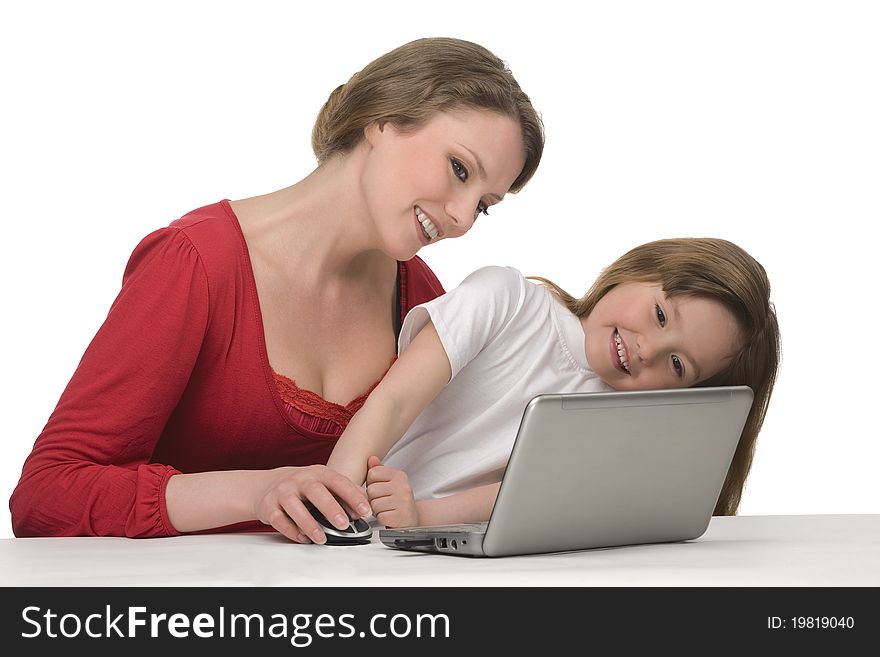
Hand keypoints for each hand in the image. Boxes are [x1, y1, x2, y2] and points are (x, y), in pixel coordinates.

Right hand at [253, 465, 370, 543]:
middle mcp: (300, 480)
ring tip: (321, 538)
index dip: (353, 496)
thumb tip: (363, 509)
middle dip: (331, 509)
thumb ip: (345, 494)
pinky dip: (291, 531)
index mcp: (318, 473)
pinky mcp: (269, 505)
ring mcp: (283, 491)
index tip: (365, 511)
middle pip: (316, 492)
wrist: (269, 484)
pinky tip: (302, 538)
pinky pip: (279, 520)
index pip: (338, 482)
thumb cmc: (304, 486)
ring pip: (295, 507)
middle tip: (343, 525)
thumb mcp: (325, 483)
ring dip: (309, 524)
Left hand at [365, 456, 419, 527]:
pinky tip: (390, 517)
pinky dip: (382, 519)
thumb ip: (378, 470)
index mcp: (399, 475)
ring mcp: (404, 501)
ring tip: (387, 509)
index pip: (372, 474)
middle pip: (371, 490)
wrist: (412, 519)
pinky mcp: (401, 517)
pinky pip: (380, 517)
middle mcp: (403, 486)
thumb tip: (371, 458)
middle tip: (384, 502)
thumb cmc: (397, 500)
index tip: (381, 490)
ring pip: (374, 505)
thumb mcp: (389, 482)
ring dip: (377, 510)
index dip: (371, 484)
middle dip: (373, 499)